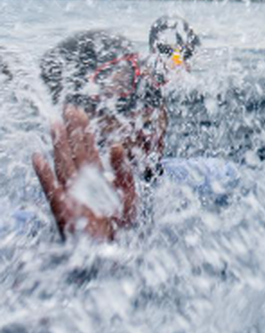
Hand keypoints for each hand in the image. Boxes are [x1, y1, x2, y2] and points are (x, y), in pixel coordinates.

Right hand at [31, 107, 137, 240]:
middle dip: (70, 130)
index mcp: (97, 177)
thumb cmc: (122, 225)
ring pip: (62, 163)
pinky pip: (52, 188)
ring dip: (58, 144)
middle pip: (74, 151)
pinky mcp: (64, 208)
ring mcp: (71, 193)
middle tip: (66, 108)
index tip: (78, 110)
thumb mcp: (129, 194)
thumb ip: (123, 170)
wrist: (115, 252)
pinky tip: (38, 157)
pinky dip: (44, 173)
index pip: (88, 147)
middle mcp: (82, 182)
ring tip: (54, 124)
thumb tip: (116, 145)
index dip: (82, 129)